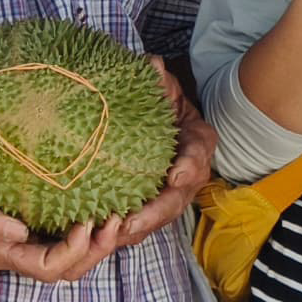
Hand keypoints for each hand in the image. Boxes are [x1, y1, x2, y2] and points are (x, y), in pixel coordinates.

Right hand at [0, 163, 143, 281]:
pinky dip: (77, 215)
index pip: (50, 270)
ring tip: (114, 211)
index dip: (76, 252)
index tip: (90, 224)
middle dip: (97, 249)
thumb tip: (21, 233)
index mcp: (3, 256)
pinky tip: (91, 194)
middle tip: (117, 220)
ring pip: (66, 247)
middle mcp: (16, 250)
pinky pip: (55, 224)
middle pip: (67, 265)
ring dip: (93, 235)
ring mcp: (19, 235)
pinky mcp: (20, 214)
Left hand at [109, 58, 217, 244]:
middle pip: (178, 198)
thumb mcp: (162, 87)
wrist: (162, 119)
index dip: (189, 165)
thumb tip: (151, 65)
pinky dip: (126, 231)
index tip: (176, 174)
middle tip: (131, 223)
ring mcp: (173, 192)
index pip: (198, 153)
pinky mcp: (154, 204)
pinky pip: (144, 221)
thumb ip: (157, 80)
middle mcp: (190, 172)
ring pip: (160, 217)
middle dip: (155, 213)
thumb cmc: (162, 103)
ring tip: (113, 235)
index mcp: (197, 141)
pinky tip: (103, 235)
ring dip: (138, 229)